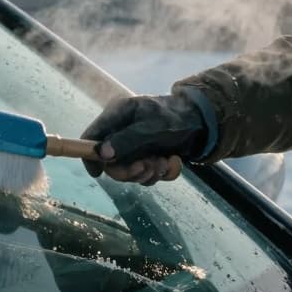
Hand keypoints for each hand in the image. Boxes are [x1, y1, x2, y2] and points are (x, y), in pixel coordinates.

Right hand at [80, 91, 208, 183]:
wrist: (201, 123)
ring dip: (147, 172)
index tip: (97, 173)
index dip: (90, 156)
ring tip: (162, 163)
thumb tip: (101, 154)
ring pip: (128, 172)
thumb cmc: (175, 118)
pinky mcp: (145, 158)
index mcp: (117, 116)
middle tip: (146, 167)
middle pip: (110, 162)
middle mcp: (121, 132)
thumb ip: (126, 140)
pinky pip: (144, 175)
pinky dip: (157, 173)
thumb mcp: (150, 127)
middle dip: (129, 170)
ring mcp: (133, 147)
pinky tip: (169, 163)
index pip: (91, 136)